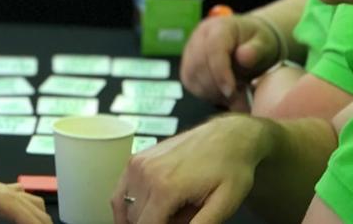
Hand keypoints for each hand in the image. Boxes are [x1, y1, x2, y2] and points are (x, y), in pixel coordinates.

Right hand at [113, 116, 266, 223]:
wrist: (230, 136)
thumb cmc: (231, 168)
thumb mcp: (224, 204)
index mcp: (166, 187)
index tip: (178, 222)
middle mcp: (145, 173)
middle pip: (135, 219)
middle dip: (155, 223)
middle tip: (180, 217)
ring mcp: (138, 163)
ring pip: (124, 206)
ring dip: (140, 217)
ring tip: (166, 213)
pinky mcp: (136, 158)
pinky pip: (121, 190)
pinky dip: (128, 204)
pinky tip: (147, 208)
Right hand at [180, 14, 281, 105]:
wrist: (249, 42)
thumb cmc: (257, 43)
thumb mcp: (265, 44)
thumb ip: (256, 50)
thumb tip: (243, 56)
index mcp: (220, 27)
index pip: (213, 49)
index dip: (220, 72)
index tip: (231, 91)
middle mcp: (200, 35)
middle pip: (198, 64)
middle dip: (216, 85)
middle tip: (236, 96)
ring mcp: (191, 49)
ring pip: (191, 75)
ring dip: (210, 91)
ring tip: (232, 94)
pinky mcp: (187, 63)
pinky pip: (190, 82)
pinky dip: (205, 92)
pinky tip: (222, 93)